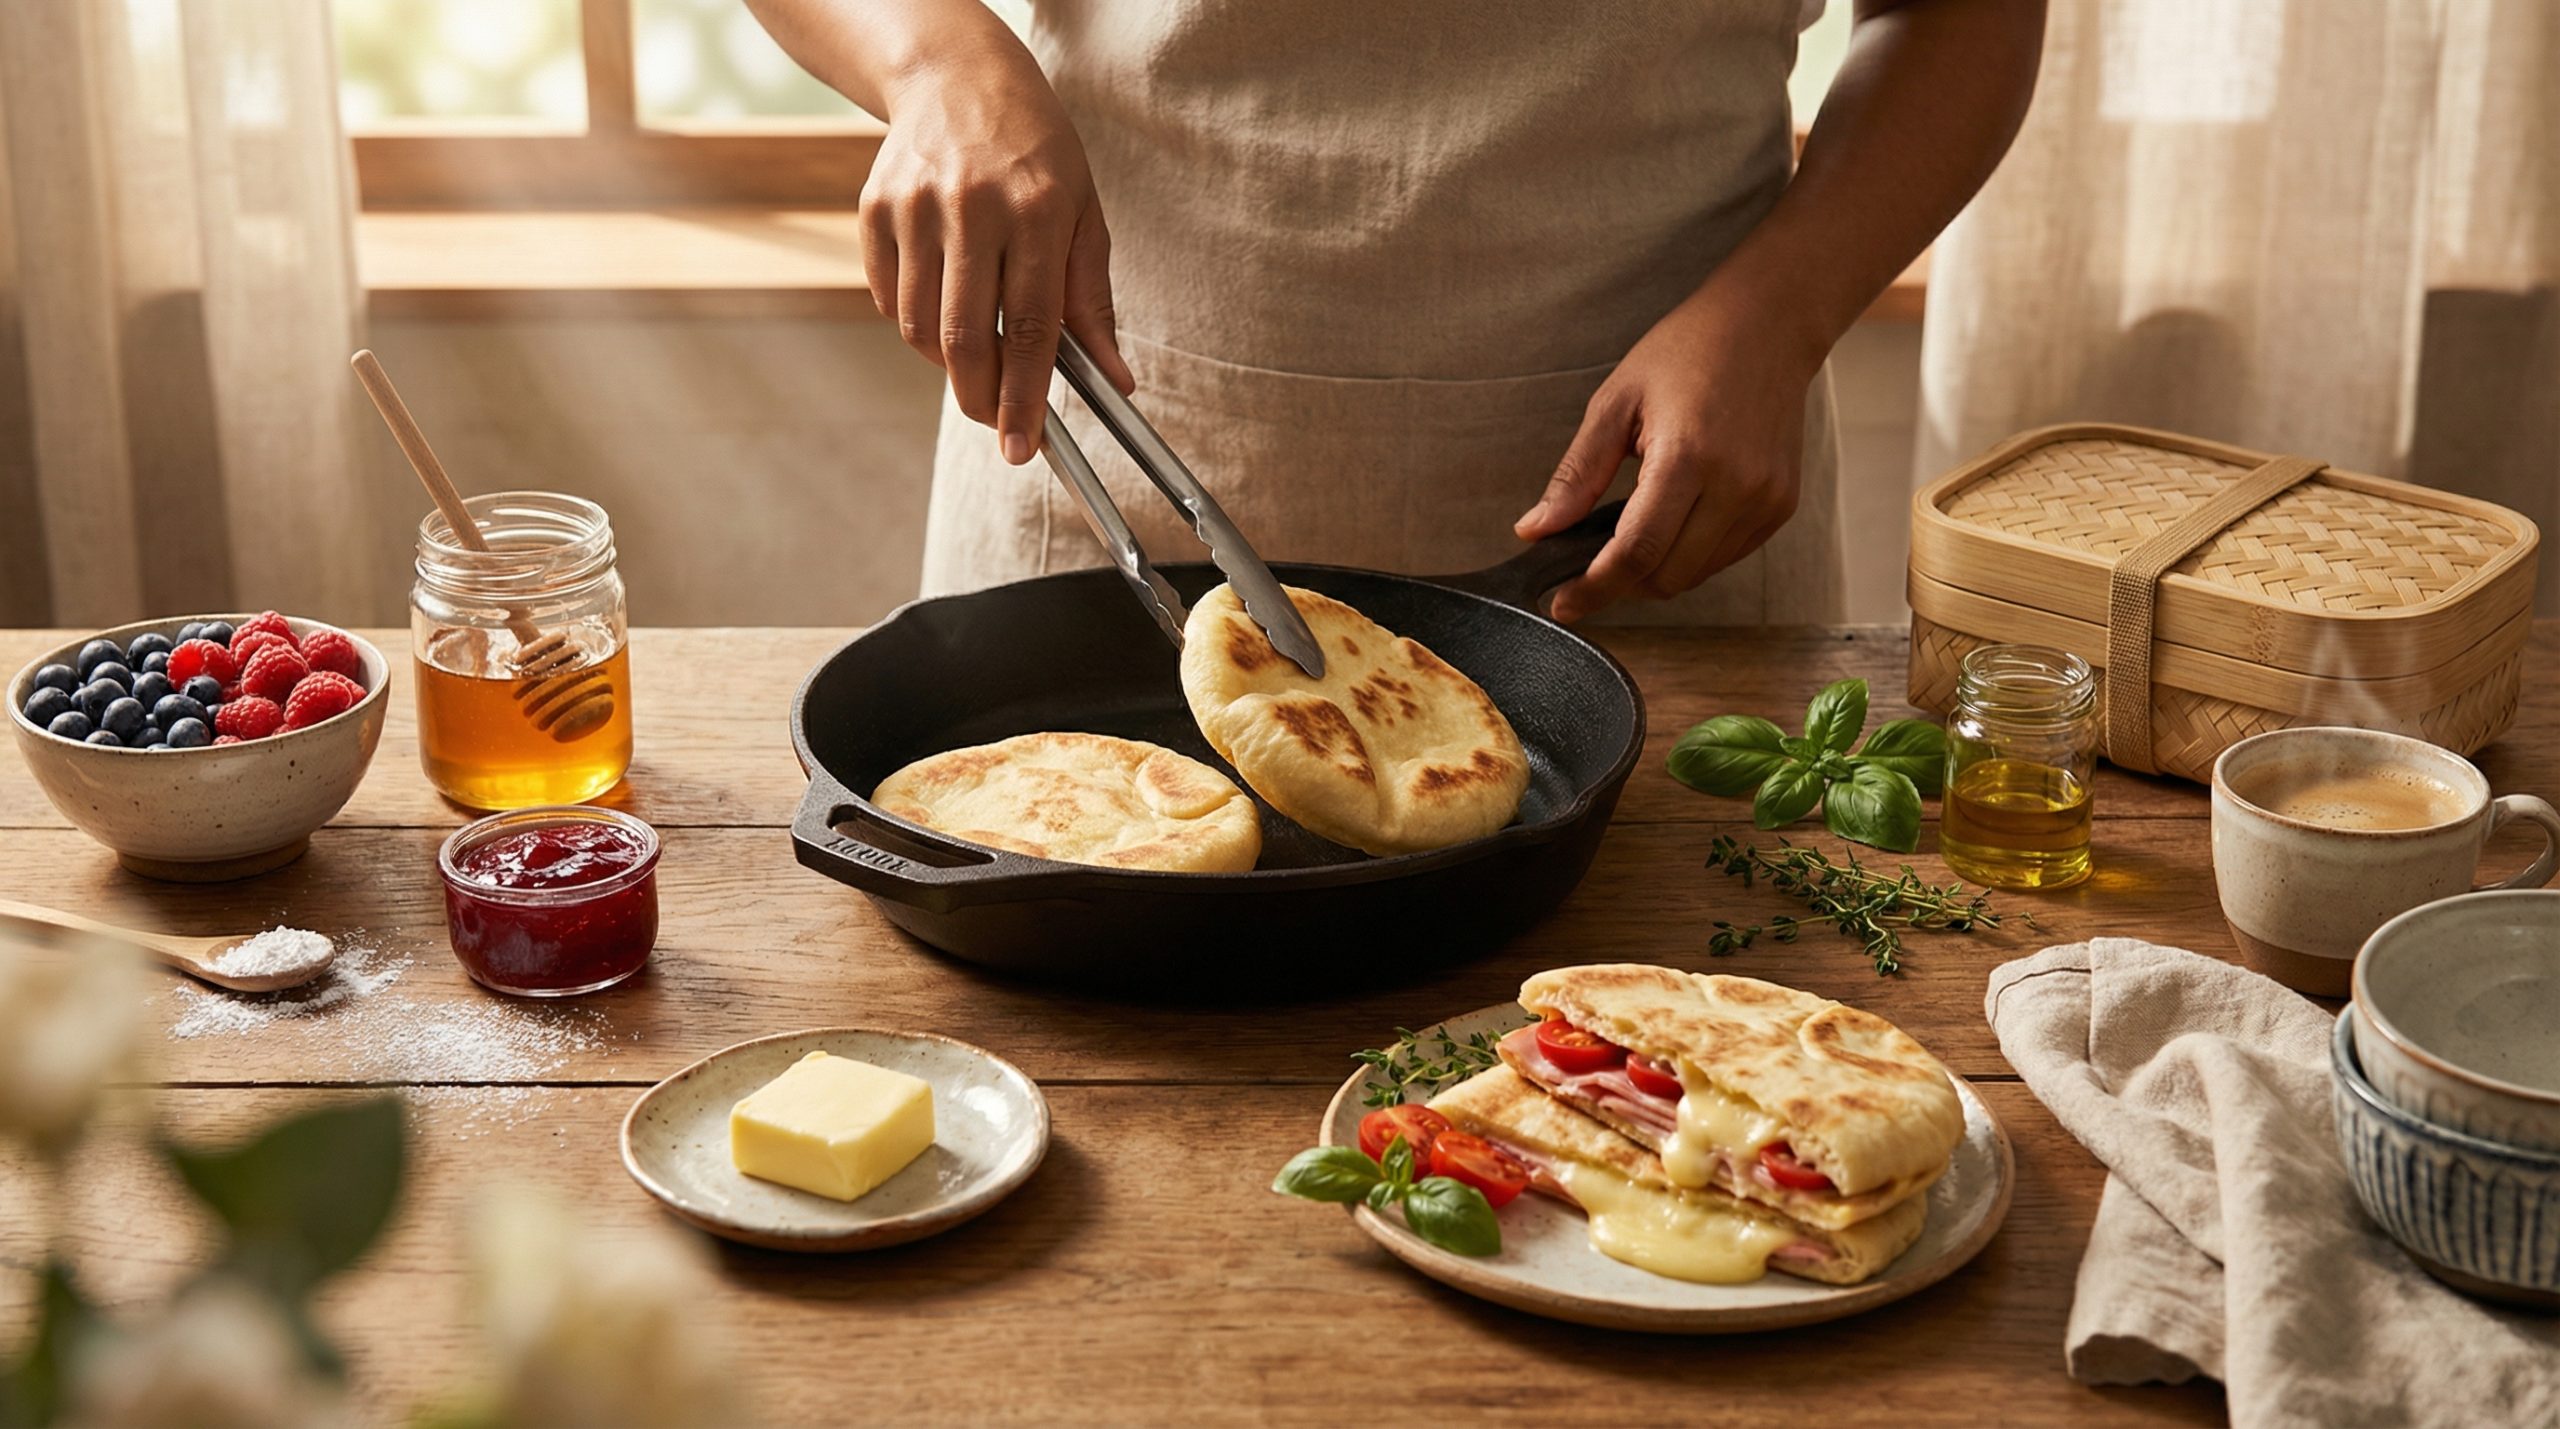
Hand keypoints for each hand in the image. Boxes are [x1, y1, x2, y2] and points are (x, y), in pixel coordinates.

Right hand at [861, 50, 1133, 462]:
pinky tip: (942, 298)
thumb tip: (1114, 379)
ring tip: (976, 348)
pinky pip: (890, 299)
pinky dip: (915, 322)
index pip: (1032, 327)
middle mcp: (973, 206)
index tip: (1023, 446)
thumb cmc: (1034, 149)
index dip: (1025, 397)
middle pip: (966, 339)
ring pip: (921, 329)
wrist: (955, 76)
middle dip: (981, 399)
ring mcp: (916, 206)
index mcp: (1038, 209)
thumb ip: (1092, 301)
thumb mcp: (1083, 213)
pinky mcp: (875, 209)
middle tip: (996, 423)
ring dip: (948, 363)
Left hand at [1514, 286, 1818, 623]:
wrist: (1768, 324)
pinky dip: (1691, 555)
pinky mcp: (1782, 505)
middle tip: (1588, 567)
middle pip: (1667, 576)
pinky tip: (1674, 521)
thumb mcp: (1615, 403)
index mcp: (1688, 457)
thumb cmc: (1687, 351)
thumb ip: (1576, 475)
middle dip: (1621, 584)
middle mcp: (1736, 486)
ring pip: (1697, 574)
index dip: (1594, 588)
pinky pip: (1726, 557)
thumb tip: (1535, 530)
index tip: (1563, 604)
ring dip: (1656, 571)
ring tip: (1631, 533)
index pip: (1635, 552)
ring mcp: (1765, 499)